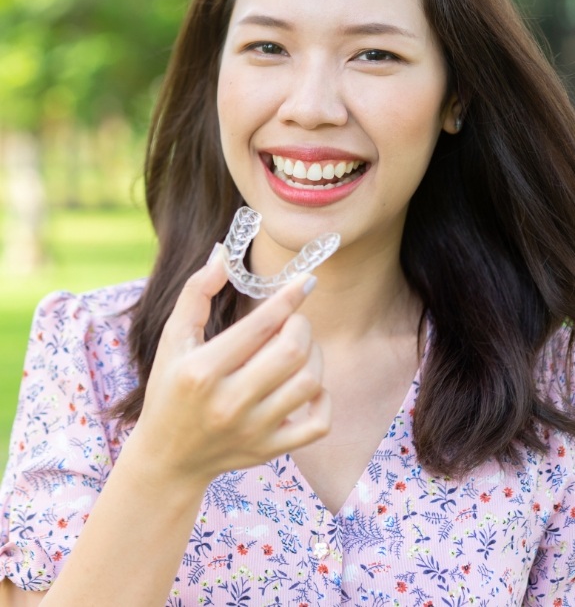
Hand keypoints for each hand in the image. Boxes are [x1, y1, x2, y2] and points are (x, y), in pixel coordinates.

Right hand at [128, 245, 330, 487]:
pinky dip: (322, 398)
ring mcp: (252, 430)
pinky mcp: (269, 450)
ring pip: (309, 382)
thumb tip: (223, 254)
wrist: (168, 458)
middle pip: (292, 352)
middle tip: (293, 321)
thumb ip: (195, 293)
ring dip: (314, 356)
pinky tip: (308, 386)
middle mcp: (228, 403)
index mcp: (202, 371)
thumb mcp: (172, 339)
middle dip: (301, 325)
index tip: (306, 280)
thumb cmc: (169, 389)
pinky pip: (318, 423)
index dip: (288, 297)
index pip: (259, 326)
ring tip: (298, 349)